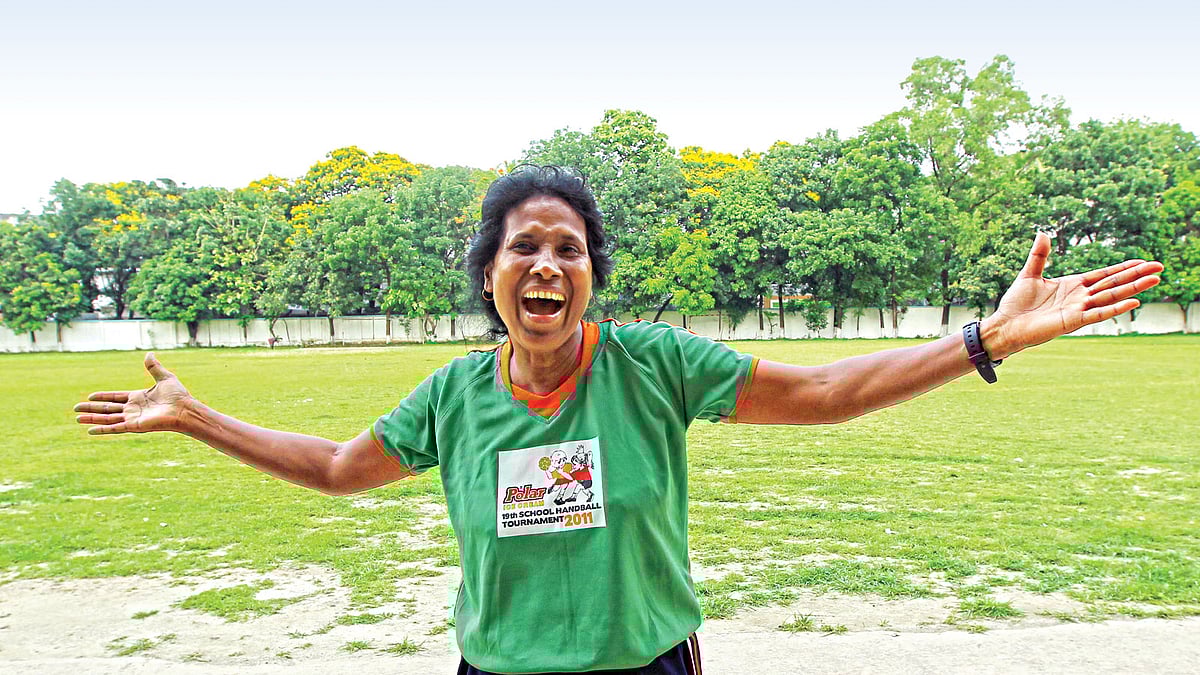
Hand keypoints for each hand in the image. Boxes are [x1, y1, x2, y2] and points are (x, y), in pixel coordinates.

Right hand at [74, 353, 194, 434]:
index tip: (90, 396)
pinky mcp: (134, 426)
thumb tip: (149, 353)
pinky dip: (102, 429)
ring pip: (108, 418)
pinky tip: (89, 430)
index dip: (103, 397)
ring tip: (77, 418)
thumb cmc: (178, 396)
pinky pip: (114, 428)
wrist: (185, 409)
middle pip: (108, 409)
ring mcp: (132, 418)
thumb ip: (154, 367)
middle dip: (92, 409)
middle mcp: (133, 409)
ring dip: (92, 418)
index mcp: (138, 397)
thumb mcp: (164, 378)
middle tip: (76, 408)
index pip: (116, 397)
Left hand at [984, 233, 1162, 358]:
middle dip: (1137, 275)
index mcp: (1073, 285)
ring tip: (1155, 280)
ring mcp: (1079, 309)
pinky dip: (1115, 308)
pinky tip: (1134, 302)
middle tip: (1160, 267)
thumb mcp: (1030, 274)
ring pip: (1111, 296)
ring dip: (1133, 288)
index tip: (1142, 262)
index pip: (1104, 274)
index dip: (1123, 268)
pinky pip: (1099, 314)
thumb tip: (1043, 233)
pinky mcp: (1073, 321)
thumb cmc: (1017, 304)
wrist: (1006, 325)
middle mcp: (1080, 297)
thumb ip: (1039, 256)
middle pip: (1114, 283)